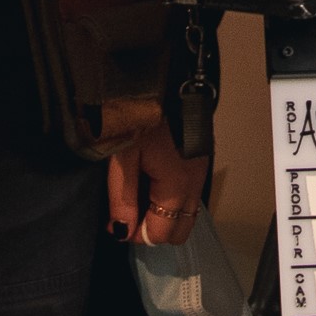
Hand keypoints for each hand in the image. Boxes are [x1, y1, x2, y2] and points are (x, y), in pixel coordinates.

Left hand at [108, 112, 210, 245]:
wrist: (167, 80)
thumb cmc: (140, 117)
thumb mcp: (124, 157)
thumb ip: (123, 198)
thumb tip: (122, 232)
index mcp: (177, 187)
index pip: (160, 233)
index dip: (135, 234)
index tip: (115, 221)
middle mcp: (195, 185)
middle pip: (180, 231)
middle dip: (154, 230)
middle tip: (129, 212)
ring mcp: (200, 173)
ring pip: (187, 215)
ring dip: (164, 216)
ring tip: (139, 197)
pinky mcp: (200, 162)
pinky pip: (189, 197)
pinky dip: (172, 200)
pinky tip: (153, 182)